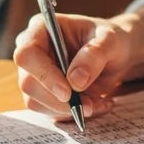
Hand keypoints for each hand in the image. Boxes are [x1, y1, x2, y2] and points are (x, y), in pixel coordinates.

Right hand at [13, 13, 133, 121]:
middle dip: (59, 100)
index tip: (68, 93)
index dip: (44, 75)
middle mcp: (32, 52)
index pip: (27, 55)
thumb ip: (94, 55)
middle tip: (89, 105)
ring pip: (36, 102)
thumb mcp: (111, 41)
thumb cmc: (111, 40)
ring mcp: (35, 75)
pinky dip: (73, 114)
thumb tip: (75, 81)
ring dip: (68, 110)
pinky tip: (95, 104)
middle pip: (28, 84)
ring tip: (99, 102)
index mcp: (40, 29)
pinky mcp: (43, 94)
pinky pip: (49, 112)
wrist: (116, 56)